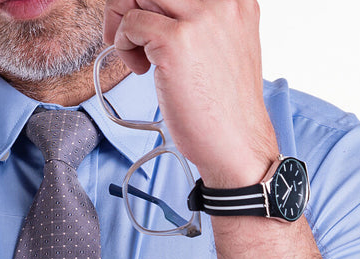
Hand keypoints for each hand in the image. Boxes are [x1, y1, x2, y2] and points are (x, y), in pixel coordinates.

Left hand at [103, 0, 279, 186]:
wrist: (236, 143)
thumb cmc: (222, 106)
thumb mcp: (220, 45)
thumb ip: (195, 19)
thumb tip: (150, 6)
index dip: (152, 1)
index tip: (145, 19)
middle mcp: (222, 0)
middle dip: (130, 5)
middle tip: (130, 37)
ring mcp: (200, 17)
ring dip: (124, 20)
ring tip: (137, 54)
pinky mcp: (177, 41)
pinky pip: (131, 23)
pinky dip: (124, 44)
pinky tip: (141, 69)